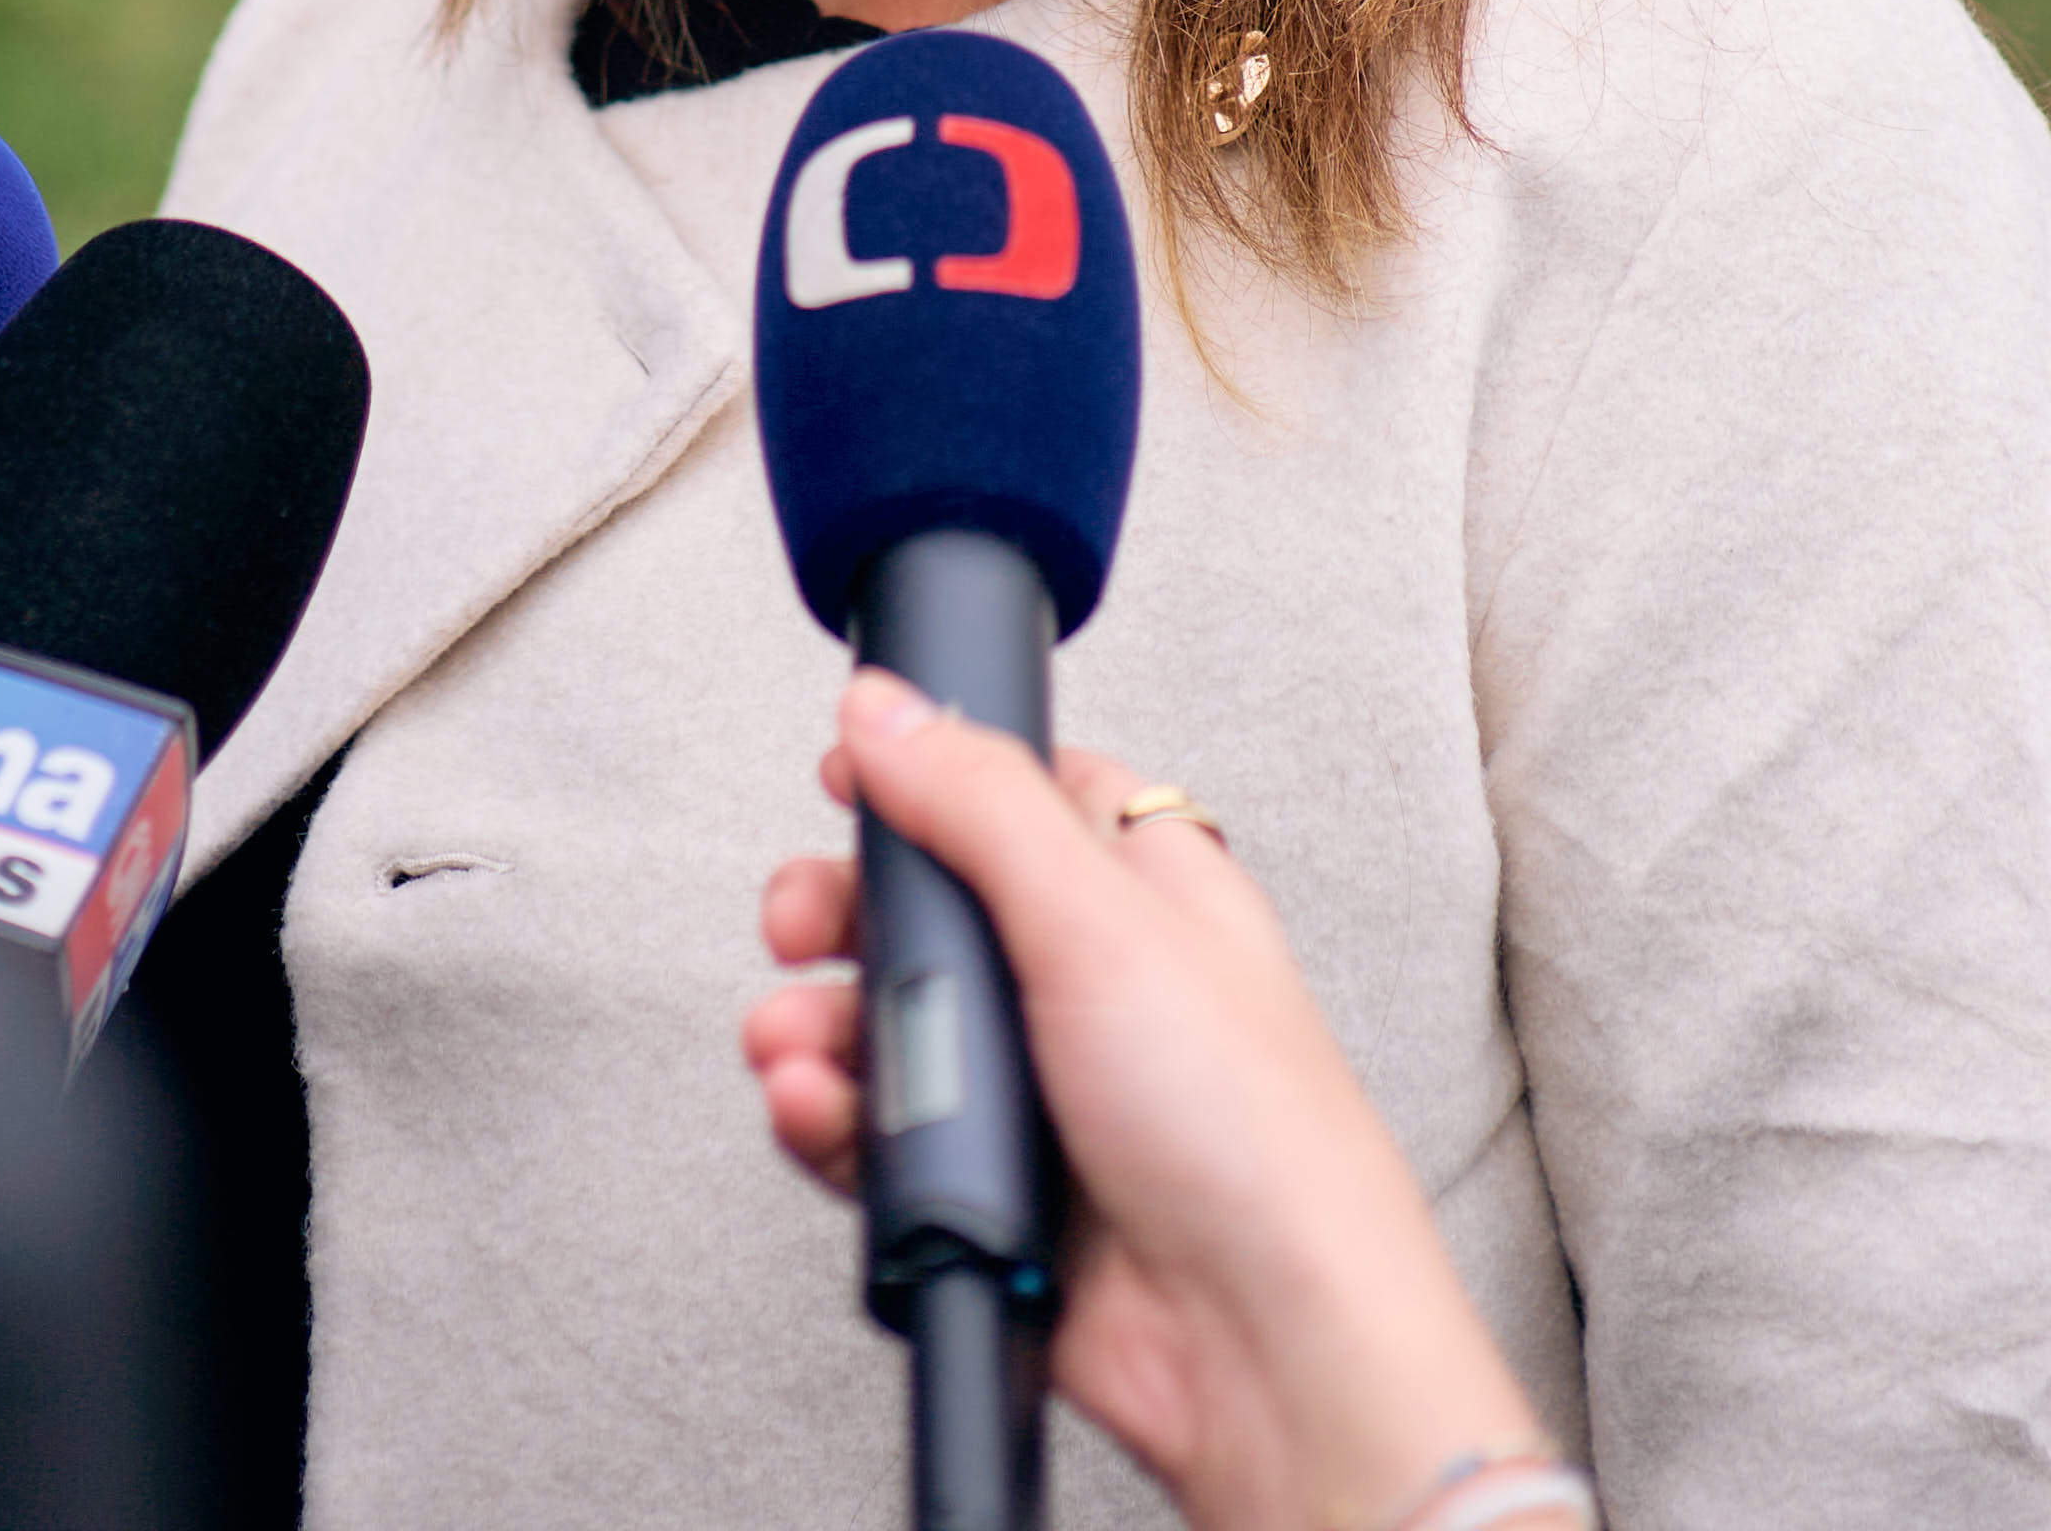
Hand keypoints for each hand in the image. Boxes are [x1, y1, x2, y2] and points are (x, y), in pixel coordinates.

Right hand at [744, 673, 1550, 1530]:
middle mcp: (1093, 983)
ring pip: (892, 1030)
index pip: (1027, 793)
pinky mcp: (996, 1189)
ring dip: (819, 1027)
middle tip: (797, 924)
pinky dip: (832, 1122)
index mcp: (1148, 889)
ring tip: (791, 1043)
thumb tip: (891, 708)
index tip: (850, 778)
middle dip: (844, 913)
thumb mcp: (1101, 922)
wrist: (1259, 1342)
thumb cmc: (1247, 1132)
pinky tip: (814, 1114)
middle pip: (931, 910)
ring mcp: (1040, 1093)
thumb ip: (979, 804)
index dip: (935, 777)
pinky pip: (881, 1139)